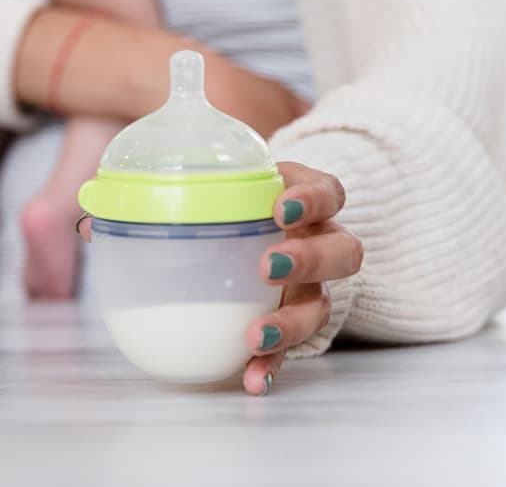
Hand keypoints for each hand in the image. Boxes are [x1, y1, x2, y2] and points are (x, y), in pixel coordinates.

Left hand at [77, 161, 362, 395]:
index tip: (280, 207)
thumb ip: (165, 201)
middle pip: (343, 250)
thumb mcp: (219, 194)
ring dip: (294, 321)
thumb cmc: (240, 211)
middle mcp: (321, 243)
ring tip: (256, 336)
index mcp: (305, 202)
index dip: (314, 199)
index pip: (329, 192)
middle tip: (266, 267)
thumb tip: (94, 223)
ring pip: (326, 303)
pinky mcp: (298, 321)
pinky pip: (299, 348)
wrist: (269, 236)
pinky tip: (254, 379)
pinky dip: (277, 364)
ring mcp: (315, 285)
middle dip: (311, 259)